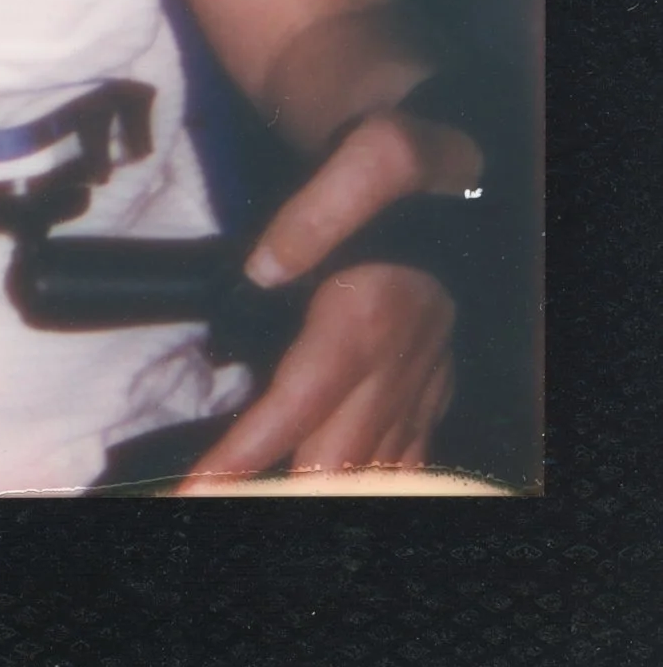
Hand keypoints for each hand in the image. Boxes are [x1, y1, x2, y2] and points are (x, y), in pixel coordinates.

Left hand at [179, 101, 480, 486]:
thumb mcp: (375, 155)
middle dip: (275, 497)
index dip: (243, 456)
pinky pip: (407, 459)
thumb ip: (318, 210)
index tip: (195, 493)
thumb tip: (263, 269)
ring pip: (372, 471)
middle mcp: (399, 367)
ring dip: (321, 495)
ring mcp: (422, 384)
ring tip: (258, 510)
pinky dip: (374, 485)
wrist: (471, 167)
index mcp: (369, 320)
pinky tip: (343, 492)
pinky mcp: (434, 387)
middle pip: (330, 461)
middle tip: (212, 511)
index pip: (294, 406)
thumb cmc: (414, 161)